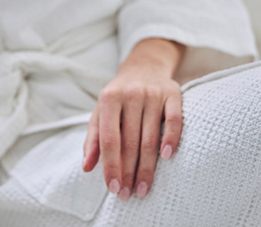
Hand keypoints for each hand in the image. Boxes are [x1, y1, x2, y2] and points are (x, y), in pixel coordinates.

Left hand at [82, 38, 184, 200]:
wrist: (143, 66)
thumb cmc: (118, 97)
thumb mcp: (100, 112)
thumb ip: (93, 139)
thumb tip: (87, 167)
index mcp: (109, 98)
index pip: (110, 139)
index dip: (111, 166)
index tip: (113, 188)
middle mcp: (131, 94)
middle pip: (130, 142)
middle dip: (129, 172)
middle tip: (128, 194)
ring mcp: (153, 93)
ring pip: (150, 137)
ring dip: (148, 167)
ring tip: (144, 188)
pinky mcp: (173, 93)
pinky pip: (174, 120)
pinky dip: (171, 139)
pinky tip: (167, 158)